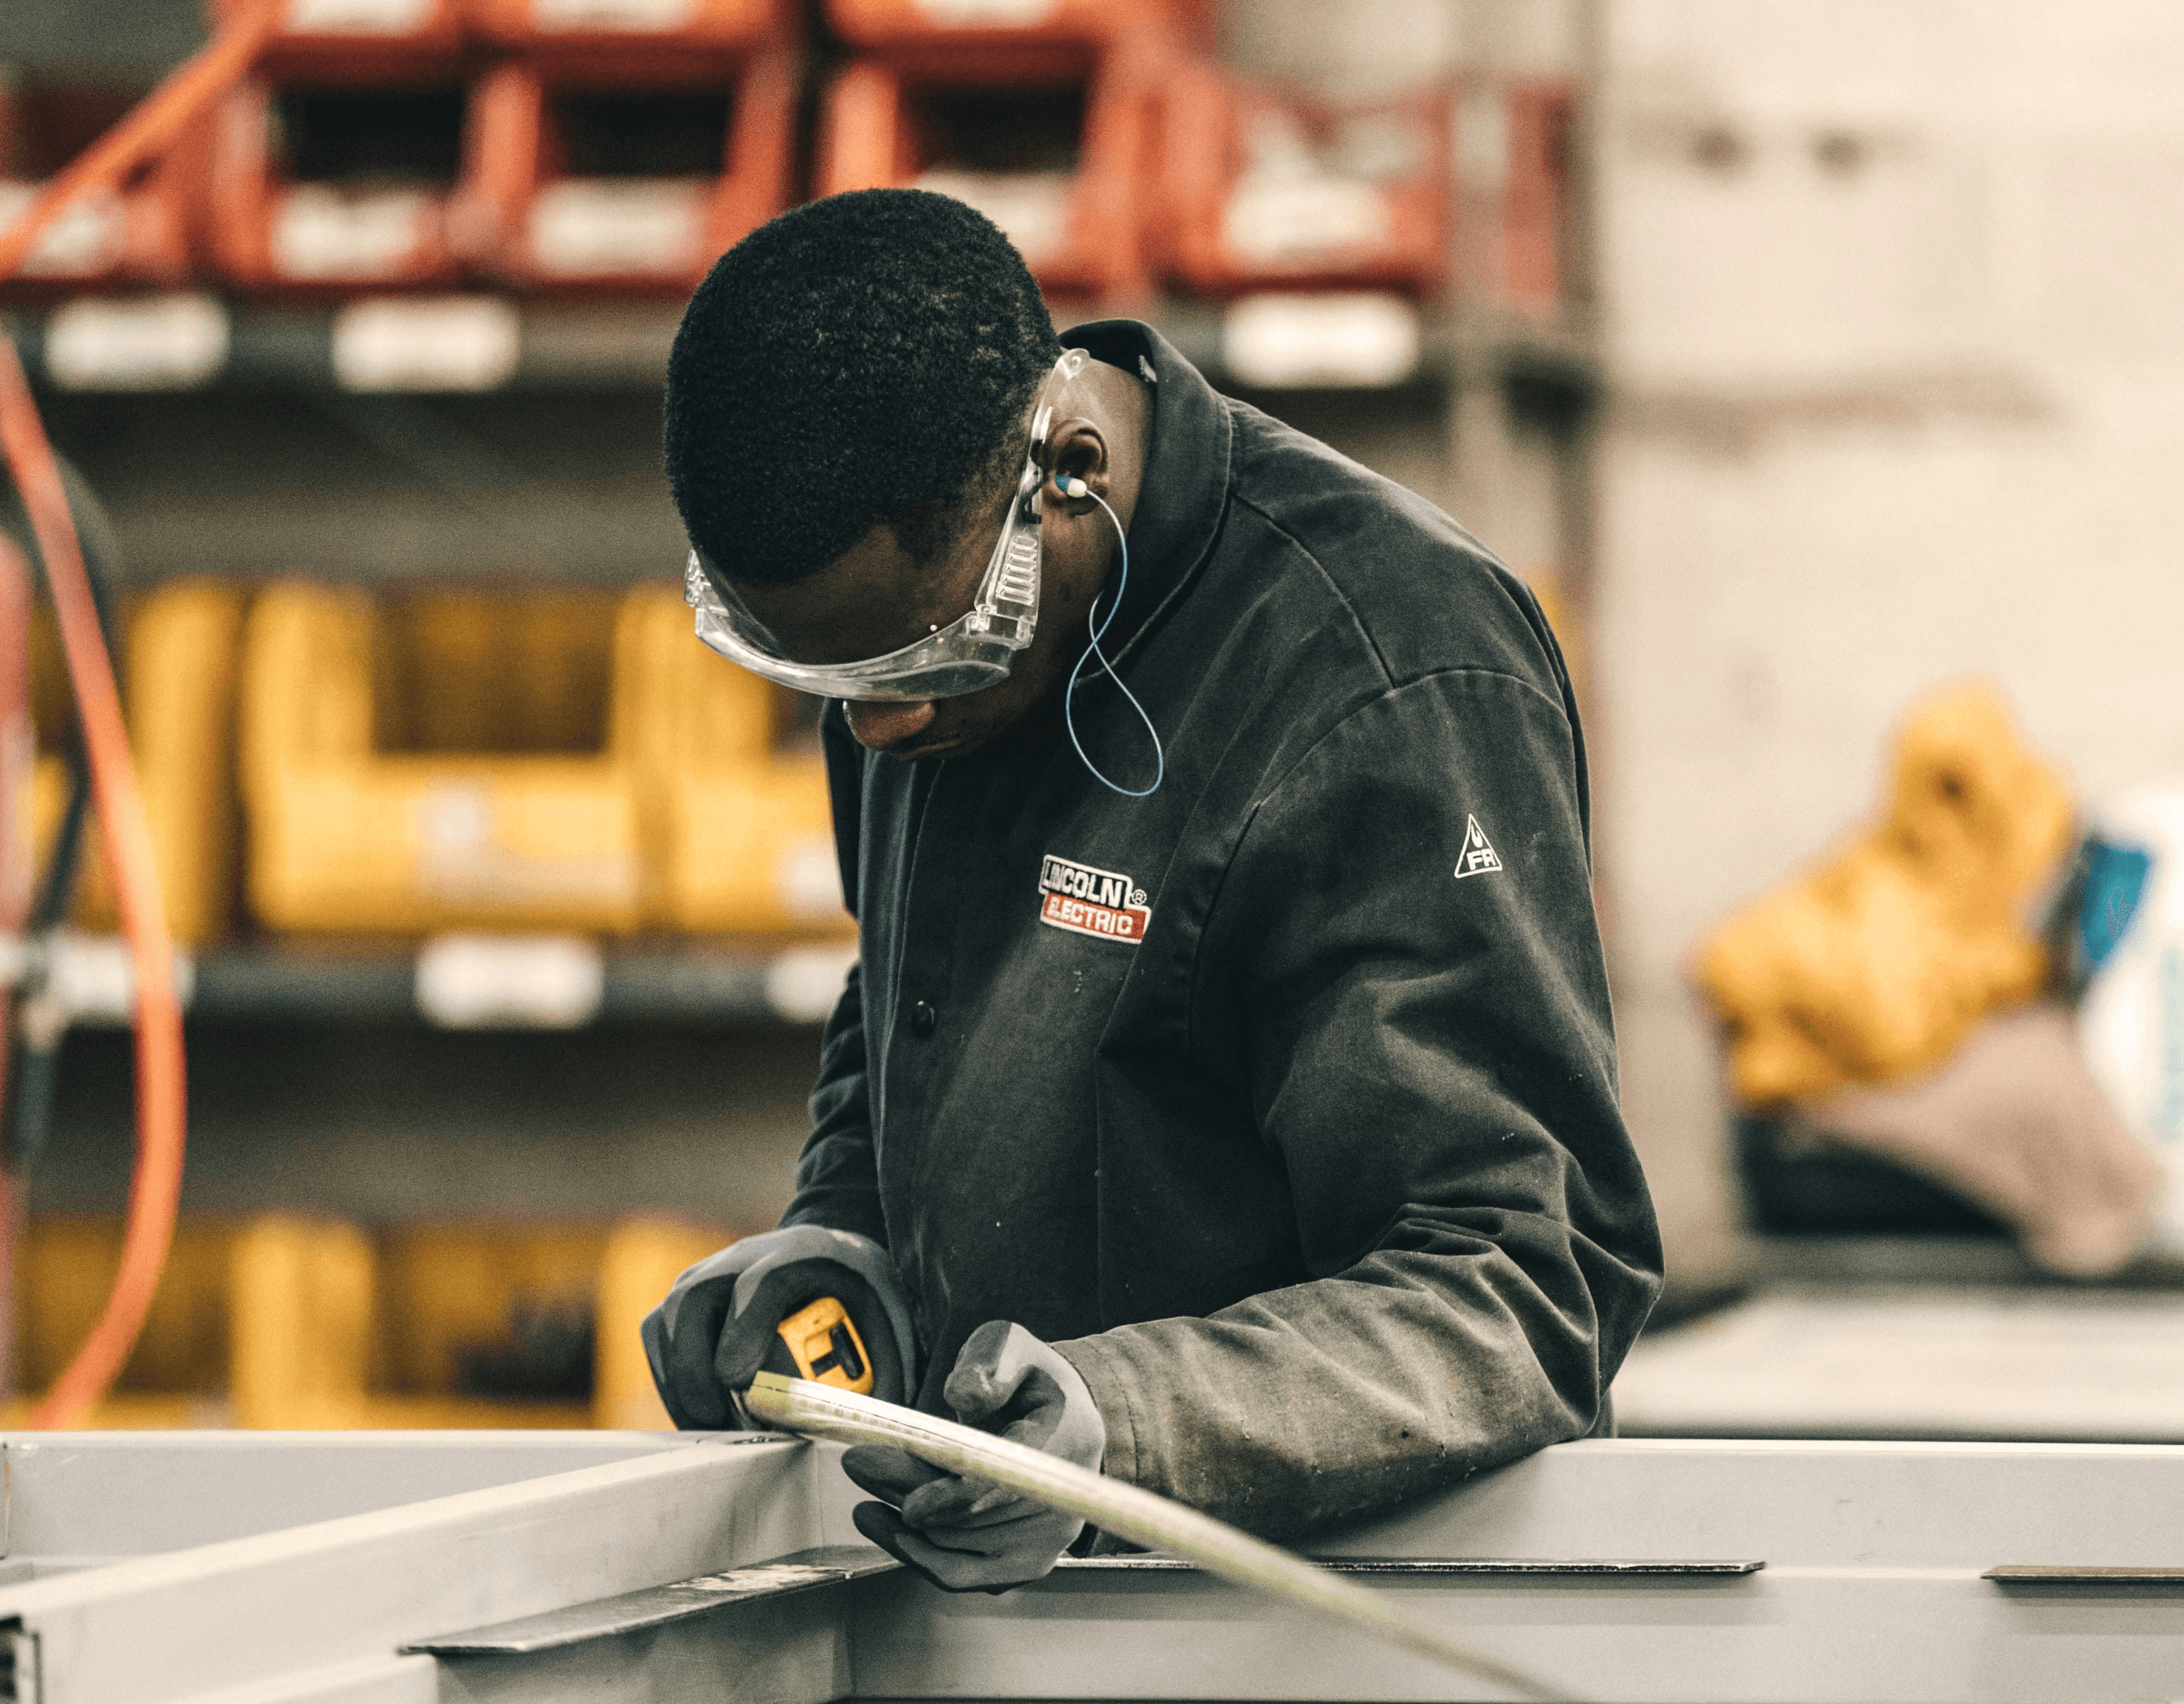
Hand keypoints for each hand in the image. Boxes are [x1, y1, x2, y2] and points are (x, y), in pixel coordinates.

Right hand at [640, 1225, 918, 1428]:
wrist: (830, 1253)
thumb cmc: (859, 1293)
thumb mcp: (887, 1319)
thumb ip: (884, 1371)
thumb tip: (874, 1436)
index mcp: (802, 1253)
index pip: (761, 1280)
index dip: (745, 1327)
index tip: (740, 1378)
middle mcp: (743, 1256)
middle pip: (695, 1295)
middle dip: (695, 1364)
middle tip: (717, 1420)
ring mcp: (707, 1274)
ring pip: (667, 1319)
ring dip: (679, 1381)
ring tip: (709, 1427)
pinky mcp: (686, 1299)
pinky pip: (658, 1336)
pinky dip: (671, 1380)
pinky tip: (700, 1414)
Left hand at [843, 1320, 1104, 1592]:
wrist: (1062, 1416)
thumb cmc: (1028, 1379)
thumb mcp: (1009, 1346)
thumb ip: (989, 1361)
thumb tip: (964, 1394)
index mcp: (1068, 1438)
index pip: (1009, 1482)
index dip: (956, 1498)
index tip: (909, 1504)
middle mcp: (1066, 1500)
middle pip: (973, 1515)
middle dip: (909, 1491)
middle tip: (860, 1463)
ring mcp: (1047, 1539)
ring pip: (959, 1545)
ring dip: (905, 1521)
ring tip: (866, 1485)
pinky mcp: (1025, 1562)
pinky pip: (965, 1573)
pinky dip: (920, 1555)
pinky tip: (887, 1528)